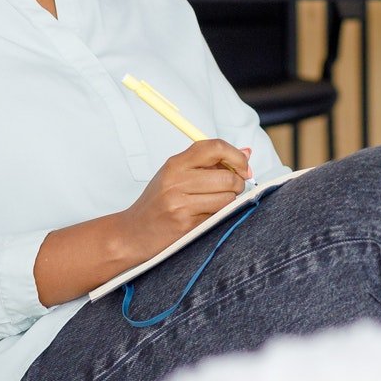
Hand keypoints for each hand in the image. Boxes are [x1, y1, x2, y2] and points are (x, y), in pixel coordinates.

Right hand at [117, 140, 253, 257]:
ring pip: (226, 198)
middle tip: (233, 188)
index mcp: (175, 163)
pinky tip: (204, 216)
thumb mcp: (176, 175)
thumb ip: (210, 163)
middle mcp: (176, 180)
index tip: (244, 166)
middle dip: (238, 183)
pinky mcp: (185, 224)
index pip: (215, 147)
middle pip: (226, 176)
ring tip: (216, 203)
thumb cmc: (158, 202)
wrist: (133, 233)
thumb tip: (247, 153)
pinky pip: (217, 216)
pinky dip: (218, 216)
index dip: (236, 156)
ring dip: (229, 201)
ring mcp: (180, 203)